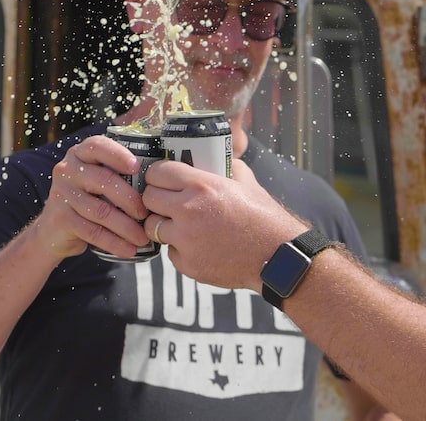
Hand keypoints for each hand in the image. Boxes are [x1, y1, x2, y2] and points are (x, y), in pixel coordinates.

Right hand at [33, 135, 150, 259]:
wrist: (55, 228)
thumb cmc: (90, 199)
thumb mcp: (100, 181)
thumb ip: (120, 174)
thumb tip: (162, 179)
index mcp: (81, 154)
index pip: (97, 146)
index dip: (118, 155)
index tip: (137, 167)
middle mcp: (68, 170)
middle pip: (104, 180)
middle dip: (131, 199)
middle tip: (148, 214)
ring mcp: (62, 193)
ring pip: (101, 210)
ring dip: (127, 227)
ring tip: (143, 237)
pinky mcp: (60, 218)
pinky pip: (92, 231)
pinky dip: (114, 242)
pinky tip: (129, 249)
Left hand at [142, 159, 307, 290]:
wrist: (277, 256)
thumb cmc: (264, 217)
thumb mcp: (247, 182)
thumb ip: (226, 168)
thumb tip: (214, 160)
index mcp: (202, 186)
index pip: (157, 172)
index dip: (157, 174)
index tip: (161, 178)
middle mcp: (188, 211)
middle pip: (148, 198)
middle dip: (155, 198)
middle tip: (166, 201)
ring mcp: (186, 240)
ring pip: (152, 227)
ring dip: (162, 224)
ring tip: (179, 225)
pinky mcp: (188, 264)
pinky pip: (170, 252)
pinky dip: (180, 249)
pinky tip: (198, 245)